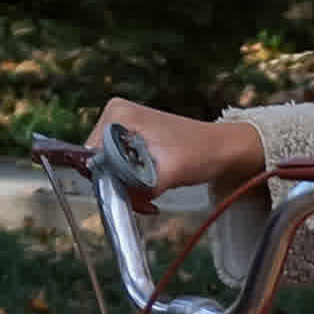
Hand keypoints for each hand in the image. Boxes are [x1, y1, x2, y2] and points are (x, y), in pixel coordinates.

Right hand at [90, 100, 261, 203]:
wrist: (221, 149)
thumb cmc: (200, 152)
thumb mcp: (170, 171)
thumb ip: (140, 183)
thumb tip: (118, 194)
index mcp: (118, 114)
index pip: (93, 155)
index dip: (109, 180)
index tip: (132, 195)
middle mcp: (115, 116)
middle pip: (99, 163)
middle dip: (119, 186)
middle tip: (144, 199)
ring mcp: (122, 126)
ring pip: (109, 169)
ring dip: (128, 189)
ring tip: (150, 196)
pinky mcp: (131, 139)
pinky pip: (120, 167)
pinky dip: (133, 183)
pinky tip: (151, 189)